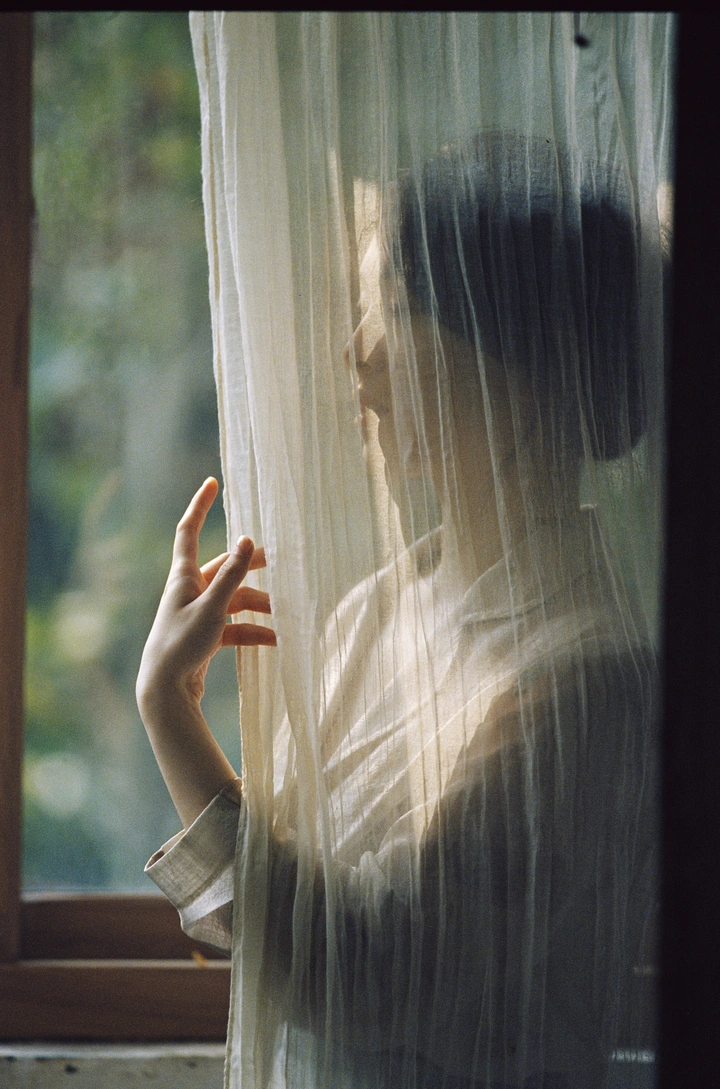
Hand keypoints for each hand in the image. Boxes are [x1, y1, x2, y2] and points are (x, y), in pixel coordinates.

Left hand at [138, 476, 275, 708]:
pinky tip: (275, 642)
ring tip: (283, 615)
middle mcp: (189, 591)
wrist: (165, 691)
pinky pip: (235, 626)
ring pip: (235, 600)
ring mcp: (199, 613)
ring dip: (258, 607)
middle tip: (281, 561)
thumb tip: (247, 540)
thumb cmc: (182, 645)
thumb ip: (232, 575)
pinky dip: (254, 632)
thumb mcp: (212, 608)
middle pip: (225, 569)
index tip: (211, 483)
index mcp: (183, 577)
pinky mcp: (206, 636)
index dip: (200, 505)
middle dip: (252, 567)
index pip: (188, 531)